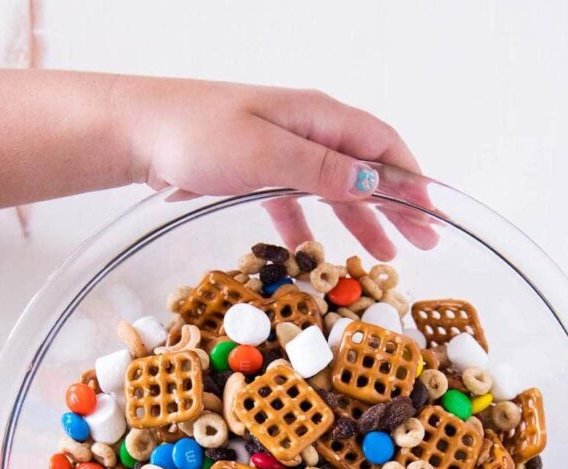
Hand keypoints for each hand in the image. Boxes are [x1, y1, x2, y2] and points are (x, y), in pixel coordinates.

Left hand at [115, 77, 435, 257]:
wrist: (136, 132)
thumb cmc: (197, 135)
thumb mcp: (267, 154)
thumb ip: (322, 170)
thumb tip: (373, 183)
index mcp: (316, 117)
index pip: (381, 146)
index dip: (411, 180)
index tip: (430, 217)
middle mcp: (305, 129)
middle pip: (365, 168)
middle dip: (397, 205)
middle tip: (424, 242)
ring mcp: (280, 150)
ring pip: (334, 188)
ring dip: (361, 220)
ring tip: (386, 254)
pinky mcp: (255, 171)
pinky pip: (295, 202)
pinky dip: (311, 227)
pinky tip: (317, 254)